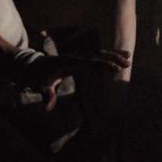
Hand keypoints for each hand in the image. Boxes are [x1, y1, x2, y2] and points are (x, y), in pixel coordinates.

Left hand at [12, 48, 130, 108]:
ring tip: (129, 56)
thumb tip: (48, 108)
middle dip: (112, 58)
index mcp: (67, 62)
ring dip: (113, 55)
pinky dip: (107, 56)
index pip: (87, 62)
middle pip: (96, 54)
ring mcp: (77, 56)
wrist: (32, 66)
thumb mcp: (40, 87)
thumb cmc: (37, 78)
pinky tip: (119, 56)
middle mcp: (74, 56)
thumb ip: (47, 96)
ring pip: (98, 53)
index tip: (114, 68)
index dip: (101, 64)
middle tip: (127, 62)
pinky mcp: (79, 58)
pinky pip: (95, 56)